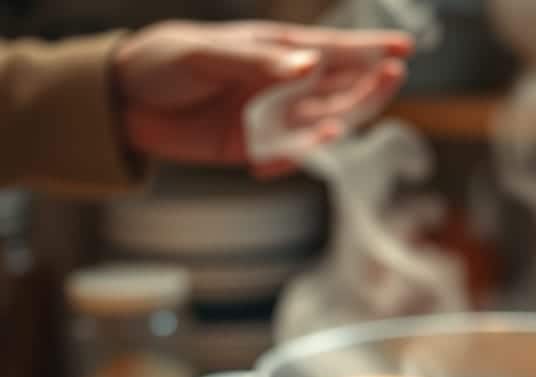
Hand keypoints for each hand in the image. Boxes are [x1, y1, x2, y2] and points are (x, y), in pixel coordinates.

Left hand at [113, 20, 410, 174]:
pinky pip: (284, 157)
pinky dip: (287, 161)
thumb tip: (306, 66)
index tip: (404, 50)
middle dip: (366, 86)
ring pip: (317, 124)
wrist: (124, 103)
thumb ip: (256, 62)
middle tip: (391, 81)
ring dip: (335, 125)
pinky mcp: (251, 148)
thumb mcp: (204, 54)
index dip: (369, 49)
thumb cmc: (162, 61)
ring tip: (338, 125)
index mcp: (272, 49)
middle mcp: (279, 82)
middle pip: (337, 87)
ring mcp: (268, 117)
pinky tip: (277, 161)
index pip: (331, 49)